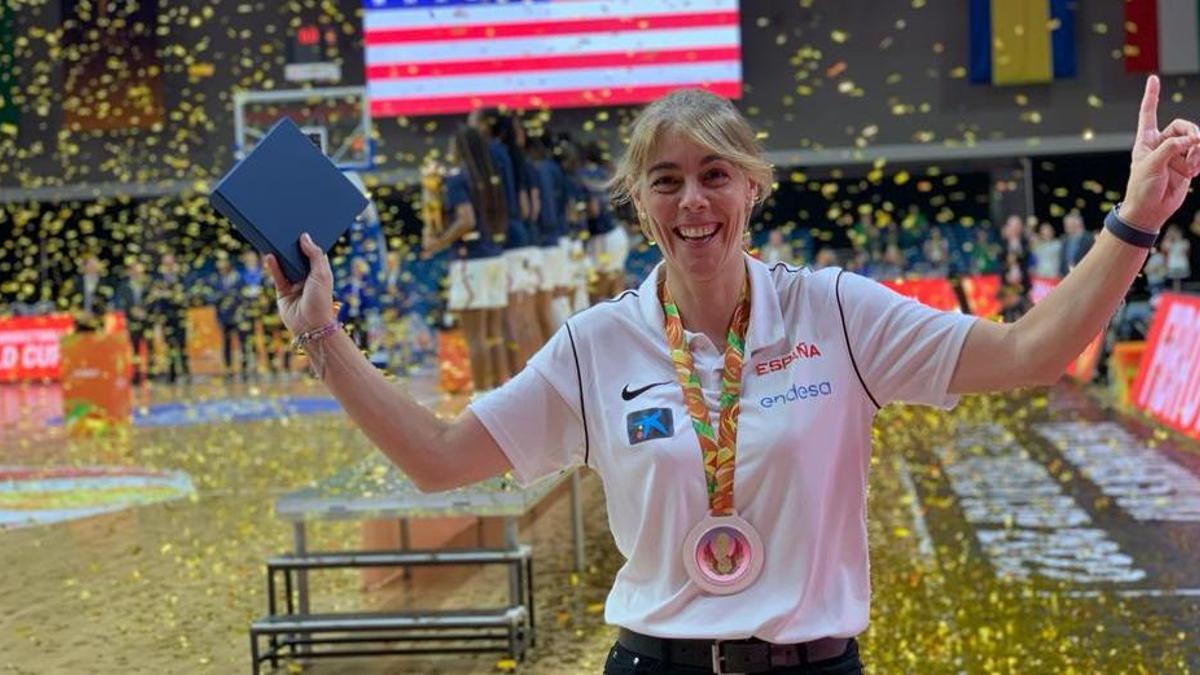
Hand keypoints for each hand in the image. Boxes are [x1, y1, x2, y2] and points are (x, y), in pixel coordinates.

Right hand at [264, 233, 334, 334]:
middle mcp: (307, 276)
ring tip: (273, 237)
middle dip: (291, 244)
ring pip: (285, 264)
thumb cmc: (321, 300)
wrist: (311, 326)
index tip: (300, 225)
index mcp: (320, 271)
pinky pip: (276, 275)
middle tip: (283, 227)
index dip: (308, 240)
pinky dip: (273, 265)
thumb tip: (304, 236)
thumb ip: (314, 254)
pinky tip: (269, 255)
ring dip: (280, 253)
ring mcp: (294, 283)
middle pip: (297, 256)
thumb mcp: (321, 274)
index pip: (313, 251)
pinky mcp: (282, 291)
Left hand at [1122, 75, 1199, 230]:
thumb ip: (1171, 148)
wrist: (1149, 211)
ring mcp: (1175, 154)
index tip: (1153, 78)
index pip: (1148, 113)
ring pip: (1195, 140)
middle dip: (1192, 134)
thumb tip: (1192, 140)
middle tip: (1195, 146)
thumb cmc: (1142, 188)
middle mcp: (1161, 144)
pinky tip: (1194, 171)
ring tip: (1192, 166)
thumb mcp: (1151, 165)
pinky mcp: (1186, 165)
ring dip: (1198, 150)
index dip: (1151, 96)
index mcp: (1145, 141)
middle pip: (1183, 126)